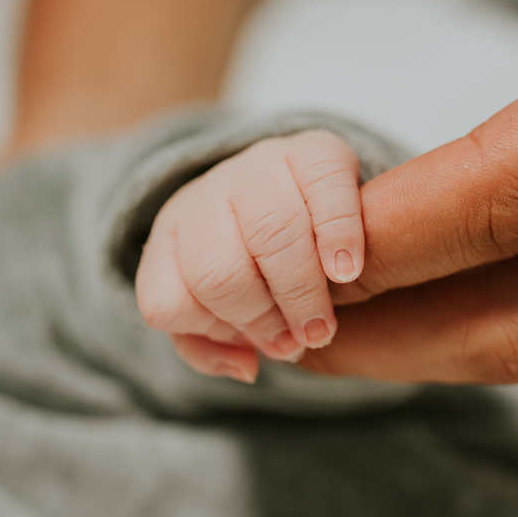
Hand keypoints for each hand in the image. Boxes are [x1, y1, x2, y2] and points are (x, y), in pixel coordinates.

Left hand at [135, 131, 364, 382]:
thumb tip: (246, 367)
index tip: (268, 344)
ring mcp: (256, 167)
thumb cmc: (250, 263)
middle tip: (304, 337)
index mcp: (170, 241)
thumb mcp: (214, 307)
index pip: (169, 302)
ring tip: (325, 322)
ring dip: (302, 290)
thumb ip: (211, 347)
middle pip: (219, 272)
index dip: (218, 332)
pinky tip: (348, 270)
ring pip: (270, 233)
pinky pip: (324, 191)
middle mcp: (205, 198)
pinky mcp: (312, 149)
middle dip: (265, 316)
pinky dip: (338, 236)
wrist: (292, 186)